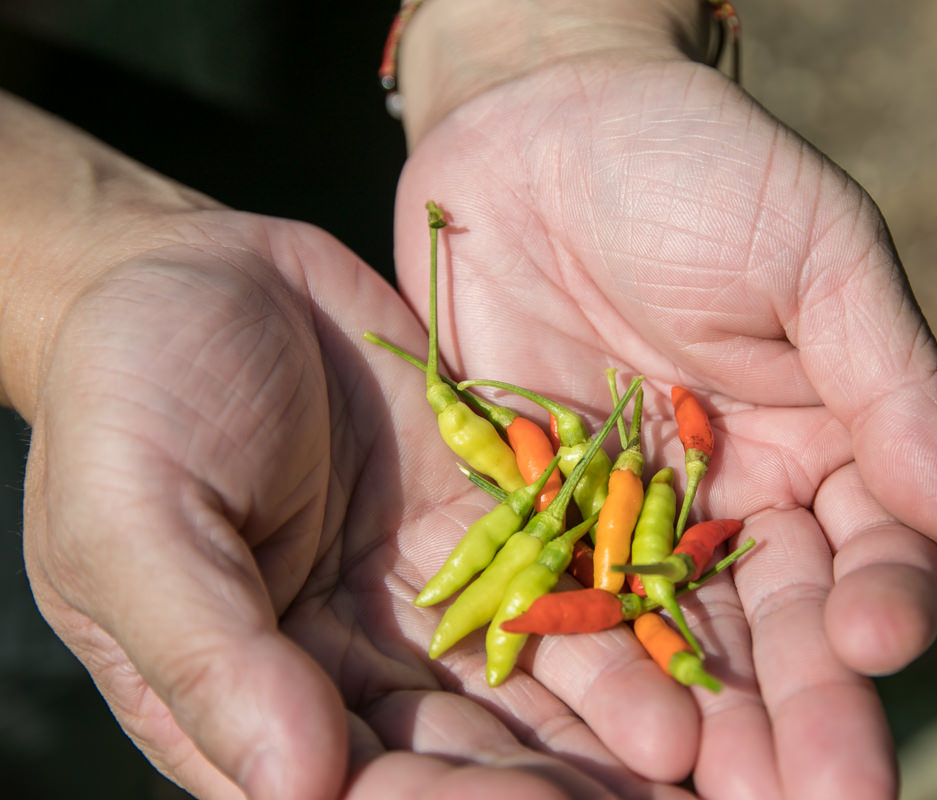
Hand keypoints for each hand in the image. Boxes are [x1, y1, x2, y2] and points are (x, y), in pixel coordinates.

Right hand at [18, 208, 699, 798]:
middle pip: (456, 748)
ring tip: (683, 747)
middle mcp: (347, 659)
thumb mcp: (133, 521)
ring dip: (603, 715)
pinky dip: (610, 610)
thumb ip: (208, 654)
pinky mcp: (482, 514)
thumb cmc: (127, 395)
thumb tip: (296, 786)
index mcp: (247, 689)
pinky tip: (675, 644)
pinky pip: (555, 570)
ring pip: (523, 674)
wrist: (203, 270)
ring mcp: (423, 588)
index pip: (353, 784)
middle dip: (544, 779)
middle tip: (648, 797)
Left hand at [394, 55, 936, 797]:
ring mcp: (630, 515)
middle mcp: (732, 497)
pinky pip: (560, 595)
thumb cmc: (697, 165)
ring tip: (705, 794)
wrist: (540, 123)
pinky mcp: (534, 508)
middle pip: (774, 623)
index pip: (871, 551)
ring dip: (694, 721)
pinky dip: (579, 662)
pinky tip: (593, 733)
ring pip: (672, 635)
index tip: (872, 647)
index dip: (883, 604)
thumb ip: (891, 380)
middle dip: (798, 711)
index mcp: (822, 441)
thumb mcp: (815, 251)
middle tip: (810, 798)